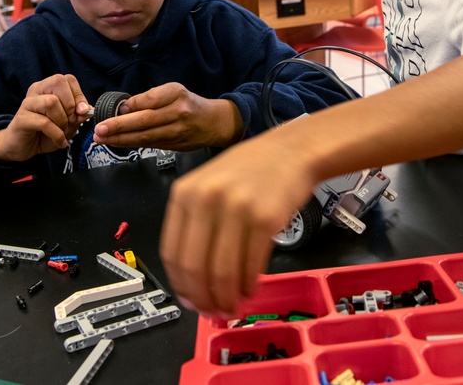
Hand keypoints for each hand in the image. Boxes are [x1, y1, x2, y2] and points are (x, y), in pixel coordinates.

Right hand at [0, 74, 89, 162]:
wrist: (22, 147)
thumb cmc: (45, 132)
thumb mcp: (67, 124)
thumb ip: (78, 115)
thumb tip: (88, 109)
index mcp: (47, 87)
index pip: (67, 79)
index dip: (78, 95)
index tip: (82, 112)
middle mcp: (36, 90)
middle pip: (58, 82)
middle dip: (70, 105)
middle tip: (70, 121)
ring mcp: (27, 103)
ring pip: (51, 101)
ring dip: (62, 120)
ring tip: (62, 131)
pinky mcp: (21, 118)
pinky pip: (44, 122)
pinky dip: (56, 134)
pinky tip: (59, 142)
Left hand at [92, 83, 242, 150]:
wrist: (213, 122)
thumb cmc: (189, 104)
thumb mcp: (174, 92)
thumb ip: (151, 98)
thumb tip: (124, 108)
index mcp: (177, 94)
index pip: (150, 100)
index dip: (131, 106)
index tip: (115, 109)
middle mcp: (178, 112)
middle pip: (145, 120)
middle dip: (119, 126)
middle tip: (100, 129)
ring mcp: (177, 131)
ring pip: (145, 136)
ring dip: (120, 138)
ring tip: (102, 138)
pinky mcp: (174, 145)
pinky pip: (148, 144)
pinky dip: (130, 144)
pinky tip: (116, 142)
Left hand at [159, 132, 318, 316]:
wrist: (291, 151)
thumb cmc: (250, 170)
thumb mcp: (209, 185)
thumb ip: (196, 224)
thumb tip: (191, 282)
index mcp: (184, 192)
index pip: (172, 252)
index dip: (180, 285)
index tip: (190, 301)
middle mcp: (206, 199)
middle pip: (195, 266)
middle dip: (203, 298)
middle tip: (213, 311)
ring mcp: (236, 207)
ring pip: (223, 271)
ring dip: (228, 297)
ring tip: (234, 305)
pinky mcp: (265, 218)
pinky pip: (251, 264)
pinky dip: (249, 284)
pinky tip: (250, 288)